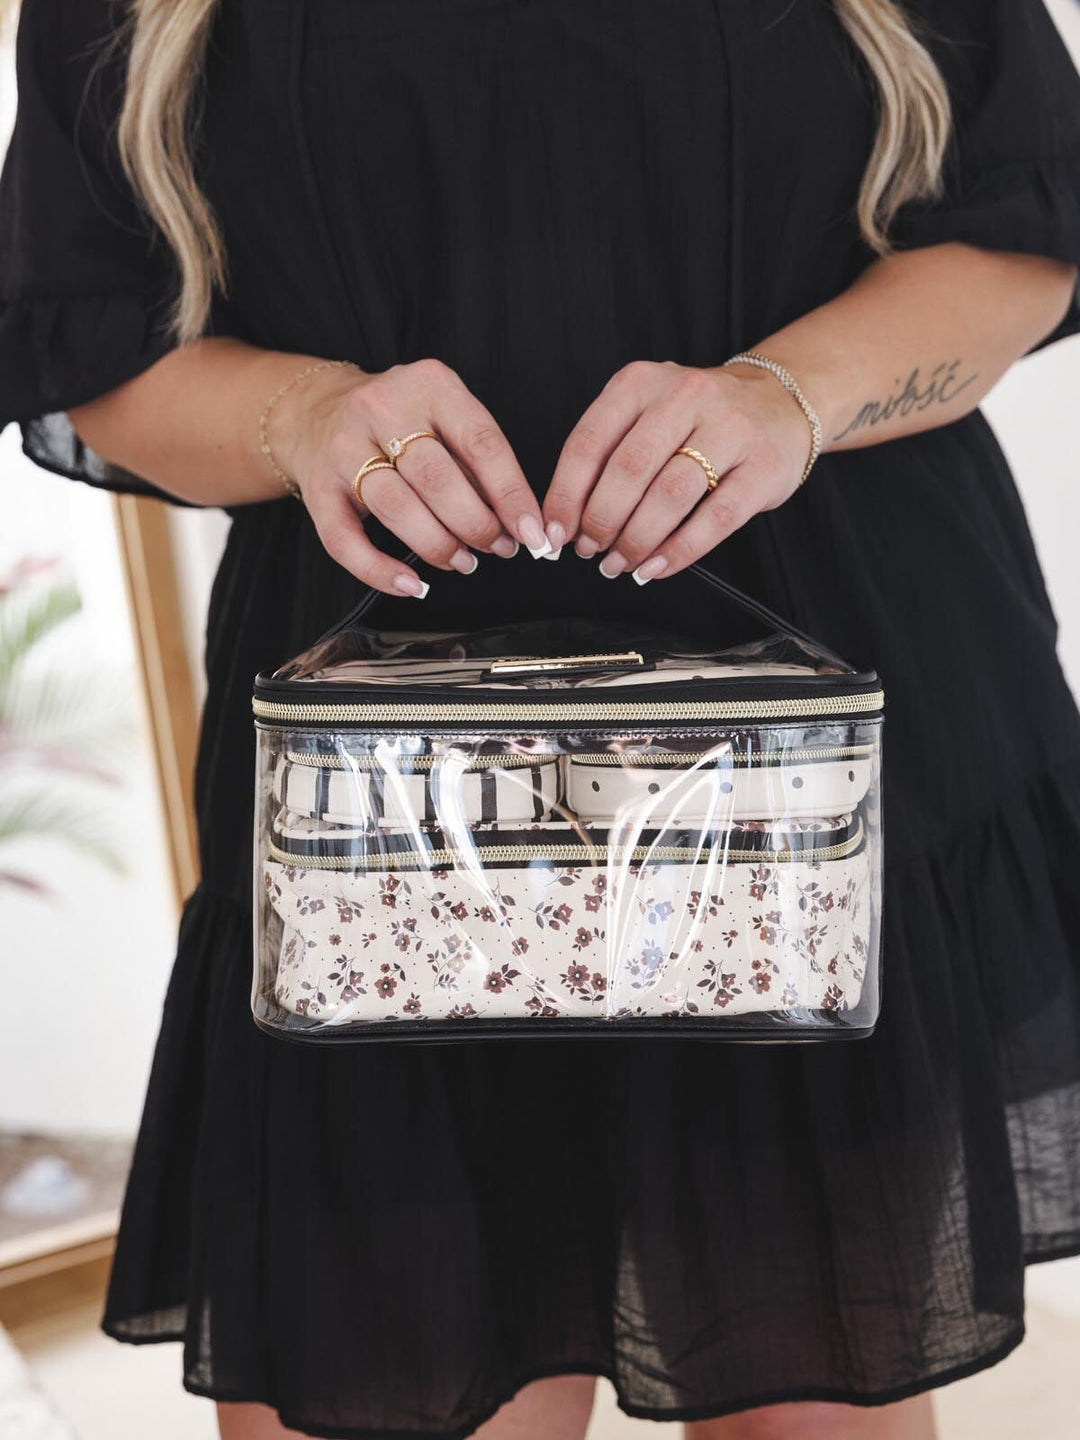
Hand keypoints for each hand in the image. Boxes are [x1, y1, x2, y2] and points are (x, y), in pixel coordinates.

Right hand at [277, 358, 549, 596]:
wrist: (316, 410)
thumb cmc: (398, 421)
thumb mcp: (444, 416)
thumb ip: (479, 463)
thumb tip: (518, 523)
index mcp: (430, 386)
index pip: (481, 444)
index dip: (511, 494)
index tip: (533, 532)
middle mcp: (382, 408)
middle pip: (437, 479)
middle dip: (475, 524)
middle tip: (497, 548)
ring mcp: (344, 447)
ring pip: (396, 507)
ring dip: (437, 545)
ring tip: (462, 561)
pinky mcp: (318, 488)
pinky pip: (345, 540)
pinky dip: (379, 570)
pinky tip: (411, 584)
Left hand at [541, 360, 811, 581]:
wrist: (780, 400)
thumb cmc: (699, 417)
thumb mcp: (646, 412)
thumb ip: (608, 455)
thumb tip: (568, 520)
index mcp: (641, 383)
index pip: (588, 443)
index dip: (566, 496)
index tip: (556, 533)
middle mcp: (684, 397)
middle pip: (628, 471)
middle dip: (601, 522)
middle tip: (592, 551)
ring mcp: (729, 430)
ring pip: (669, 496)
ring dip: (637, 540)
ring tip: (621, 564)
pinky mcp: (763, 467)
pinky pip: (715, 519)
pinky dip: (679, 551)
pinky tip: (657, 568)